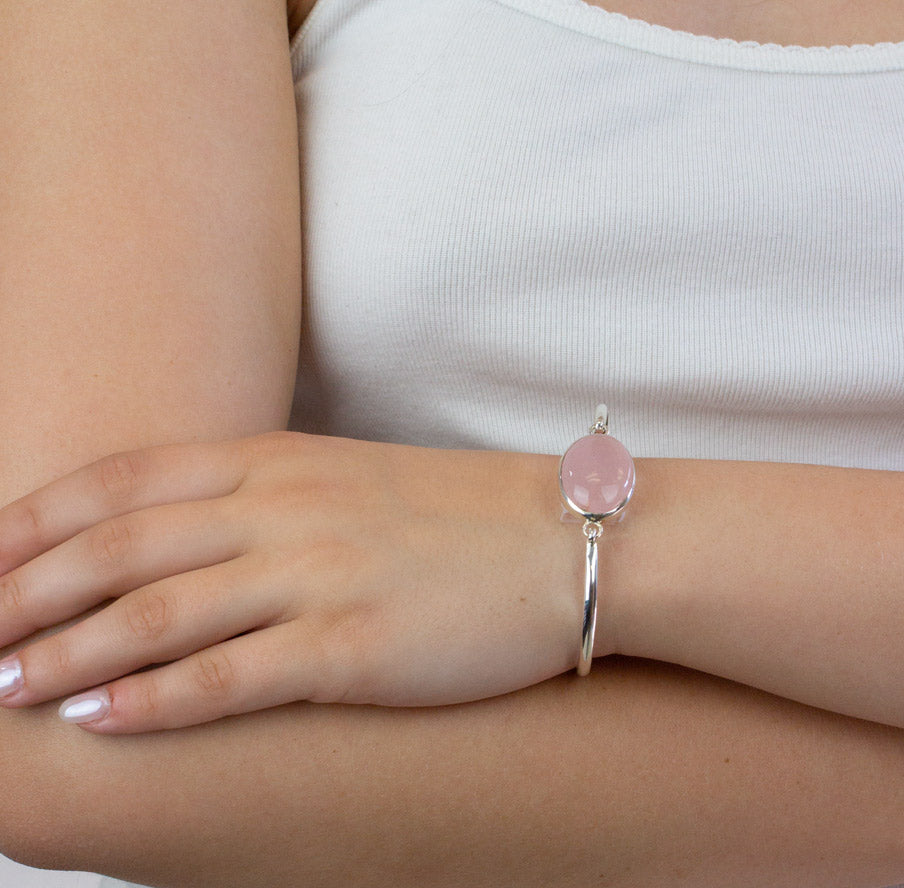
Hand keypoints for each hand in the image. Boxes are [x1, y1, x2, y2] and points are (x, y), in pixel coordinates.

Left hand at [0, 432, 580, 731]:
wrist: (567, 539)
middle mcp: (286, 510)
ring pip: (157, 615)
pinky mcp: (354, 645)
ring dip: (65, 653)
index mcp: (282, 462)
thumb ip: (271, 498)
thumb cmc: (462, 513)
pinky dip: (153, 702)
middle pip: (121, 548)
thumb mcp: (354, 480)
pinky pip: (230, 677)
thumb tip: (192, 539)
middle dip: (24, 592)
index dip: (40, 519)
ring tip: (0, 686)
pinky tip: (99, 721)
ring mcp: (318, 575)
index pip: (128, 482)